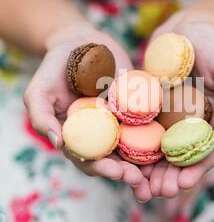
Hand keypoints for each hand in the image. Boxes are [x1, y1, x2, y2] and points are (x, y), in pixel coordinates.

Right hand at [23, 24, 147, 192]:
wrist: (80, 42)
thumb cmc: (54, 68)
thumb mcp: (38, 92)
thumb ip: (42, 117)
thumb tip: (58, 143)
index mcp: (79, 136)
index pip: (89, 159)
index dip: (102, 168)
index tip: (115, 172)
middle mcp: (101, 132)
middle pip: (115, 158)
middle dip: (126, 171)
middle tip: (139, 179)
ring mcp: (120, 120)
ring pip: (133, 145)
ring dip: (144, 160)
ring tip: (155, 169)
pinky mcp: (137, 105)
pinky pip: (148, 120)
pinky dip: (157, 133)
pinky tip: (168, 141)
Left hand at [142, 10, 213, 197]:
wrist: (184, 28)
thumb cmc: (212, 45)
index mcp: (211, 119)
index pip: (206, 152)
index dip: (196, 171)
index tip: (182, 185)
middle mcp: (188, 123)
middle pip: (180, 157)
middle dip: (170, 177)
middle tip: (157, 192)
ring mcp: (167, 116)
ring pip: (158, 149)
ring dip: (150, 170)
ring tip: (138, 186)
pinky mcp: (148, 106)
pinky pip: (139, 128)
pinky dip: (132, 145)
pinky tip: (123, 159)